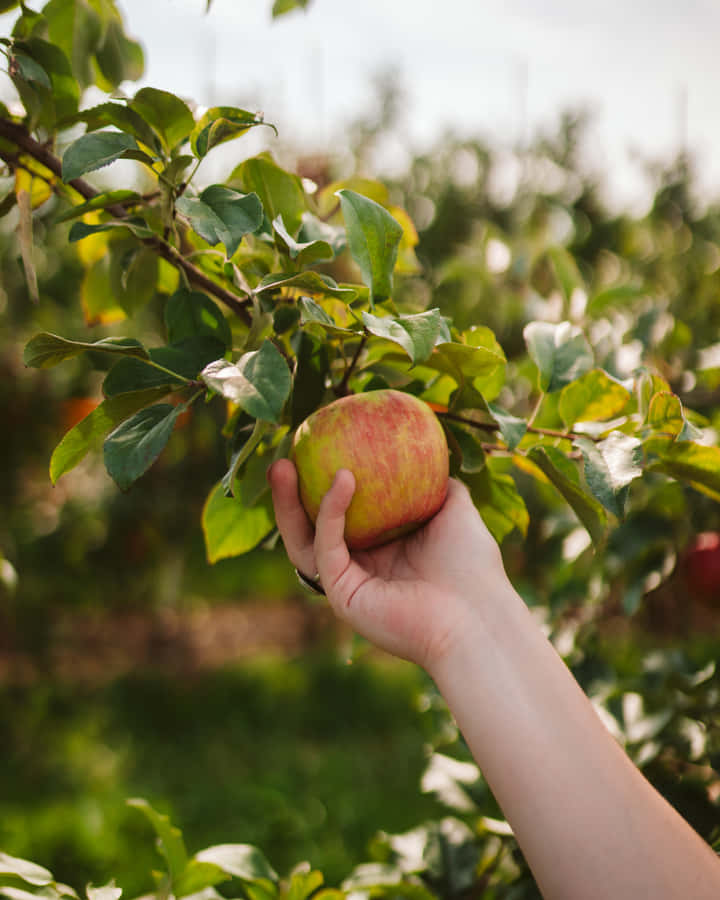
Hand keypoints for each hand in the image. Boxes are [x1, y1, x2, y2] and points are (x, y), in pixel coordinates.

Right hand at [268, 459, 511, 670]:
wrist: (477, 616)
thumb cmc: (473, 568)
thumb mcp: (456, 512)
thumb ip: (440, 486)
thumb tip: (429, 456)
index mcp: (381, 551)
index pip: (339, 515)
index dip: (320, 484)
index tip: (315, 447)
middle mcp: (358, 567)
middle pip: (309, 527)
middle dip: (290, 493)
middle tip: (284, 456)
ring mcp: (347, 583)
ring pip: (303, 540)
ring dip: (287, 504)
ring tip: (282, 467)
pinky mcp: (343, 596)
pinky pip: (327, 548)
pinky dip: (330, 513)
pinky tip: (342, 480)